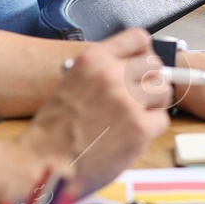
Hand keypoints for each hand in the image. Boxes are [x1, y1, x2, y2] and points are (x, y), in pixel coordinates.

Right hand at [18, 30, 169, 191]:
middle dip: (149, 82)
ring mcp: (127, 100)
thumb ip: (101, 73)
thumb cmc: (52, 132)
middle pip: (154, 66)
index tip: (142, 67)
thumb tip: (131, 71)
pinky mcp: (139, 127)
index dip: (144, 54)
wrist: (41, 165)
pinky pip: (162, 120)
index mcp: (93, 59)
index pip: (138, 39)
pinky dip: (150, 130)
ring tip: (133, 119)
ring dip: (153, 105)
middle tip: (138, 99)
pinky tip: (129, 137)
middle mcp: (112, 74)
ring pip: (163, 91)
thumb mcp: (71, 84)